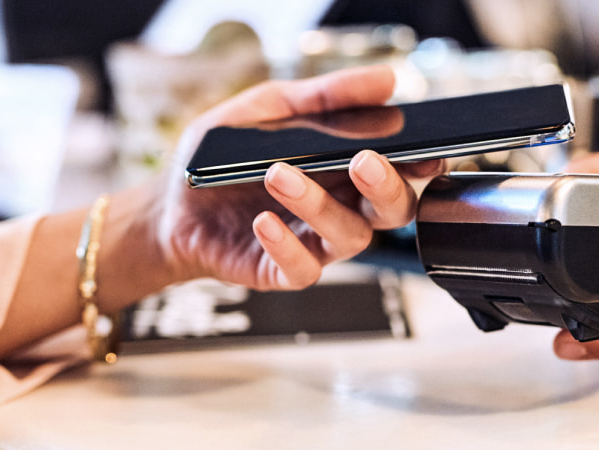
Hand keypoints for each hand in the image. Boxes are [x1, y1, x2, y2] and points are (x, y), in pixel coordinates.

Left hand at [150, 65, 442, 290]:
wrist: (170, 202)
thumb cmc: (226, 155)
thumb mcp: (271, 107)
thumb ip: (328, 96)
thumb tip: (386, 79)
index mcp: (349, 170)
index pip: (404, 172)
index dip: (424, 166)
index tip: (428, 153)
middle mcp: (343, 208)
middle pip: (394, 211)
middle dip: (387, 187)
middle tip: (364, 161)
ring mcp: (315, 243)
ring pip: (349, 237)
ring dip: (319, 204)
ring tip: (279, 174)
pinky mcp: (281, 270)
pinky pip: (302, 268)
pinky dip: (286, 244)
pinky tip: (263, 220)